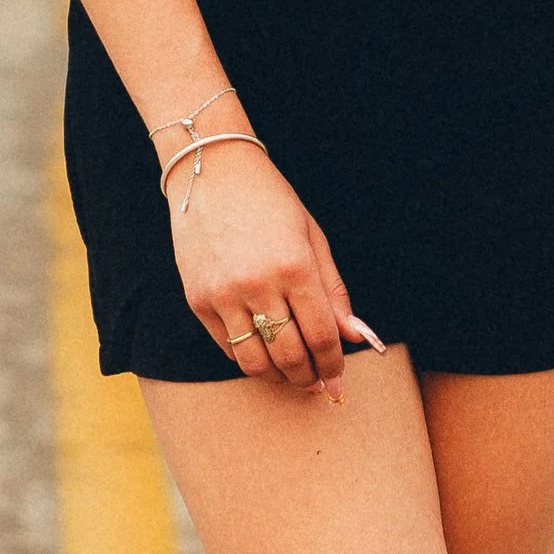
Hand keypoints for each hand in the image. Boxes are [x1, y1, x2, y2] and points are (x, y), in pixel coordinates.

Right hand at [170, 142, 381, 395]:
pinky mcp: (198, 301)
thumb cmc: (269, 201)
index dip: (333, 363)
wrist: (210, 172)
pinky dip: (249, 358)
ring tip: (292, 373)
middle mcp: (258, 285)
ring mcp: (224, 295)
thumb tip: (354, 336)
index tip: (338, 376)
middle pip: (290, 356)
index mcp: (295, 266)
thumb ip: (333, 291)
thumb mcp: (312, 238)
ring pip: (255, 362)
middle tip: (318, 382)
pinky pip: (227, 348)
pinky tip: (263, 352)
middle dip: (309, 377)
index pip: (321, 335)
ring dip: (279, 376)